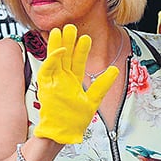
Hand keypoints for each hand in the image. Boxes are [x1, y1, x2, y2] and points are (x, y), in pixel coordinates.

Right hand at [34, 24, 118, 144]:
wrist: (62, 134)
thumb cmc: (74, 121)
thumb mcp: (93, 100)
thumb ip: (102, 85)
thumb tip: (114, 71)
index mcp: (72, 82)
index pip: (76, 61)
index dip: (80, 49)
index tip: (85, 37)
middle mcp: (61, 80)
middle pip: (63, 57)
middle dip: (66, 42)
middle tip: (68, 26)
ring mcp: (53, 83)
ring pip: (53, 60)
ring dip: (56, 46)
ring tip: (59, 31)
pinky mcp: (46, 87)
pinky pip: (47, 70)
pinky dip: (52, 60)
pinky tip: (59, 51)